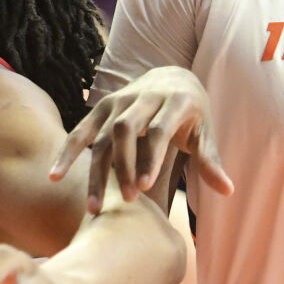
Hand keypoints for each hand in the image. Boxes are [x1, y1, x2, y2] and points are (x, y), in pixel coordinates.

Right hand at [52, 67, 232, 213]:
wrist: (172, 77)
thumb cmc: (192, 113)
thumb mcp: (205, 132)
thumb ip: (210, 160)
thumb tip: (228, 190)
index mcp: (174, 100)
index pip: (160, 129)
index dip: (152, 156)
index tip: (147, 187)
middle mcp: (144, 96)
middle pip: (126, 130)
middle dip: (125, 166)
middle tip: (129, 201)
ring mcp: (119, 100)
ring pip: (102, 135)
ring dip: (96, 172)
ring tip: (95, 207)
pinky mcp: (102, 107)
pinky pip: (81, 131)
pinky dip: (67, 153)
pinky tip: (55, 177)